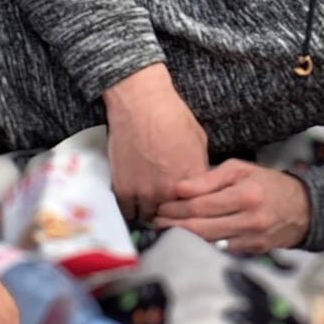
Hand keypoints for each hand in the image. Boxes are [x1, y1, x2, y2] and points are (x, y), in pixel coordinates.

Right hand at [104, 63, 208, 222]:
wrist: (142, 104)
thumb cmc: (173, 116)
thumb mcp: (199, 141)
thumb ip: (199, 168)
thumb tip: (199, 182)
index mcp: (193, 180)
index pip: (197, 208)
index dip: (193, 209)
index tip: (189, 210)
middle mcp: (170, 191)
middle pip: (173, 218)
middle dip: (173, 216)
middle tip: (170, 213)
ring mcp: (145, 193)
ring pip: (150, 219)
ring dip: (151, 214)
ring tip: (152, 209)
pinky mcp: (123, 189)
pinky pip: (129, 212)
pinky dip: (132, 210)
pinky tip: (136, 203)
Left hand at [152, 160, 310, 253]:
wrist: (303, 208)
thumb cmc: (267, 183)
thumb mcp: (241, 169)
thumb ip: (210, 178)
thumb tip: (179, 188)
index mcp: (245, 195)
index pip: (201, 205)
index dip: (176, 208)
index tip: (160, 206)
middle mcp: (249, 220)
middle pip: (201, 228)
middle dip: (174, 225)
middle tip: (155, 220)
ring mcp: (251, 239)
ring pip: (208, 242)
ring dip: (183, 237)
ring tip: (165, 230)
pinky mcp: (252, 252)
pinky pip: (220, 250)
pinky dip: (201, 244)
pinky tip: (188, 238)